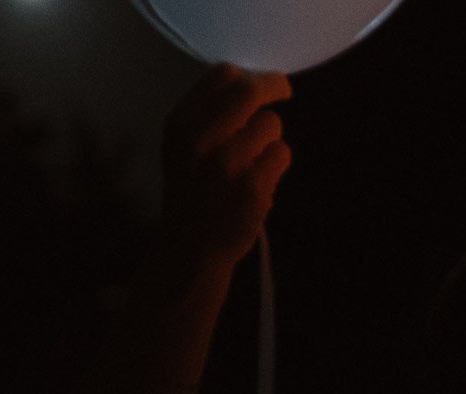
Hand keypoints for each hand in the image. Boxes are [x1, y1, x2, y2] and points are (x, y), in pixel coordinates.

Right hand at [158, 65, 292, 271]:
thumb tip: (249, 80)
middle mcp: (202, 139)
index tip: (257, 80)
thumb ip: (208, 114)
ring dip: (269, 138)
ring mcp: (229, 163)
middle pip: (250, 91)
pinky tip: (260, 179)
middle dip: (274, 86)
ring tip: (252, 160)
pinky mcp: (254, 186)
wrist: (192, 246)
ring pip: (271, 124)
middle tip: (283, 90)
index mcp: (181, 124)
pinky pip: (282, 153)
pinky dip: (276, 163)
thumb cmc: (192, 191)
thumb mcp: (183, 146)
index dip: (246, 75)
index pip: (221, 75)